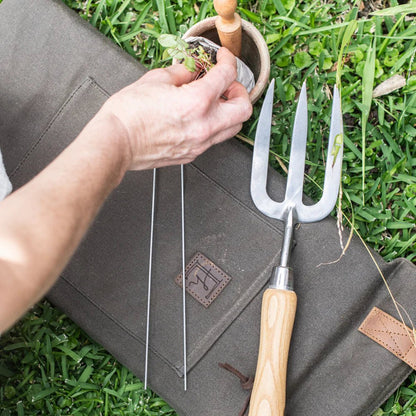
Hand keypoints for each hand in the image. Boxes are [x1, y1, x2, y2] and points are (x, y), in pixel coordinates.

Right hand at [100, 47, 252, 169]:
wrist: (117, 143)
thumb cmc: (129, 115)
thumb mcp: (155, 80)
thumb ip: (181, 73)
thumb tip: (191, 71)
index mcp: (197, 102)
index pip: (228, 76)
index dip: (228, 62)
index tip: (223, 59)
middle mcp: (204, 126)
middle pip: (243, 110)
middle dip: (239, 92)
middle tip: (227, 85)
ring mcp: (200, 144)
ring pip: (232, 128)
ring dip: (229, 111)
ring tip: (214, 102)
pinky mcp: (192, 154)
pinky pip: (214, 139)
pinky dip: (214, 125)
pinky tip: (199, 117)